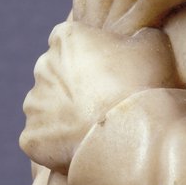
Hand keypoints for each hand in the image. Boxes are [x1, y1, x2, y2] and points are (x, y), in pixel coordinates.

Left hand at [21, 23, 175, 172]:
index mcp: (65, 38)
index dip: (90, 56)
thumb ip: (138, 35)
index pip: (71, 41)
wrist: (132, 135)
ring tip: (95, 128)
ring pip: (47, 108)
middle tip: (104, 102)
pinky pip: (44, 139)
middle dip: (74, 86)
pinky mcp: (31, 137)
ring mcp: (34, 104)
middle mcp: (42, 66)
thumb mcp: (153, 45)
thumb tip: (138, 38)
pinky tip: (83, 148)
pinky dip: (59, 145)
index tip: (110, 71)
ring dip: (65, 116)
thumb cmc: (143, 84)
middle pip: (56, 74)